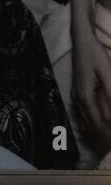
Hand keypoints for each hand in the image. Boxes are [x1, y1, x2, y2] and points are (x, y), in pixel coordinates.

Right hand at [70, 4, 110, 162]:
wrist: (81, 41)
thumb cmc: (95, 56)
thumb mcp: (108, 74)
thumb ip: (110, 95)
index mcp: (85, 97)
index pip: (99, 123)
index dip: (109, 135)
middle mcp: (78, 100)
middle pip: (92, 126)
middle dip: (105, 138)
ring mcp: (77, 97)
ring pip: (88, 122)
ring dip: (100, 132)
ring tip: (108, 142)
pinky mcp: (79, 94)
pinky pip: (86, 115)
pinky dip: (95, 124)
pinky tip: (101, 127)